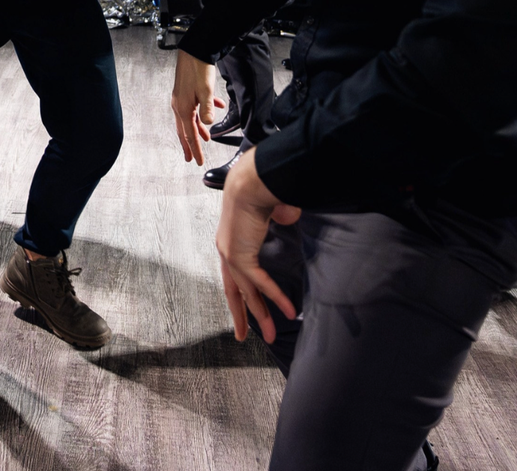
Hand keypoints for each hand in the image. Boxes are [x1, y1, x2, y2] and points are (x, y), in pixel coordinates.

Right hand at [170, 51, 223, 165]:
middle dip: (190, 145)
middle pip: (185, 130)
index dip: (195, 149)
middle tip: (192, 158)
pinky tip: (216, 107)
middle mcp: (179, 105)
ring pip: (190, 119)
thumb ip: (207, 109)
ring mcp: (182, 98)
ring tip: (206, 138)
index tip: (197, 162)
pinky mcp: (186, 91)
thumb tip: (208, 124)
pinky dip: (204, 111)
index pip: (189, 135)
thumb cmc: (199, 69)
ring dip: (198, 129)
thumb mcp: (206, 91)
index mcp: (183, 108)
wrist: (194, 50)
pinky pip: (195, 106)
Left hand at [216, 153, 300, 343]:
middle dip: (242, 315)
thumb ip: (279, 215)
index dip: (239, 294)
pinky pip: (260, 283)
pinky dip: (275, 297)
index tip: (245, 309)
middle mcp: (226, 251)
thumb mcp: (271, 207)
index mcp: (230, 241)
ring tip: (272, 335)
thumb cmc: (259, 187)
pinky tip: (288, 310)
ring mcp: (230, 255)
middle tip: (244, 336)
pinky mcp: (240, 256)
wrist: (250, 180)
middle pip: (234, 291)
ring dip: (260, 316)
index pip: (234, 275)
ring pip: (247, 294)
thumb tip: (290, 214)